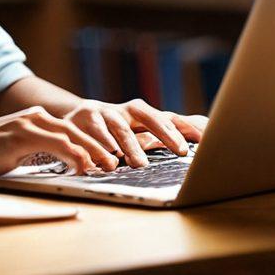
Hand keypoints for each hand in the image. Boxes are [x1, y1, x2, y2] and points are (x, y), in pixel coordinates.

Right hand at [0, 105, 123, 182]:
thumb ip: (36, 153)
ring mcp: (26, 123)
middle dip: (104, 146)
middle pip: (79, 129)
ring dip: (96, 151)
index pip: (74, 130)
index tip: (114, 158)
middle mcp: (34, 116)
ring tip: (111, 166)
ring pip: (72, 135)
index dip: (97, 143)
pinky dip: (74, 155)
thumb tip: (61, 167)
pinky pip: (55, 144)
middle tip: (122, 163)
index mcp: (34, 119)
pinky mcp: (19, 136)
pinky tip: (85, 167)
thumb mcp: (13, 153)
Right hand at [58, 98, 208, 168]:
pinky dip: (102, 144)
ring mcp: (102, 112)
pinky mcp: (82, 118)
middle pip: (147, 114)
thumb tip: (201, 130)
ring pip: (120, 127)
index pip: (166, 116)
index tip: (203, 140)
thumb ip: (161, 134)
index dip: (185, 126)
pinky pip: (94, 132)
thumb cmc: (111, 131)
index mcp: (139, 113)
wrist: (70, 121)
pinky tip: (109, 156)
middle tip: (180, 150)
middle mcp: (123, 110)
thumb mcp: (135, 132)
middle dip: (165, 131)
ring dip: (131, 145)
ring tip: (140, 164)